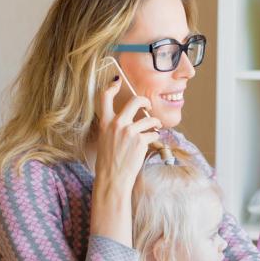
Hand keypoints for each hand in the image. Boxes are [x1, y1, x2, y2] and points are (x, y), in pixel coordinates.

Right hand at [89, 77, 160, 238]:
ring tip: (153, 130)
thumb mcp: (106, 140)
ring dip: (155, 124)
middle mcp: (116, 124)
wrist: (112, 179)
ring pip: (149, 119)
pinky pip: (154, 134)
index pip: (105, 98)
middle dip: (145, 100)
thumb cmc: (109, 162)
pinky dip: (155, 138)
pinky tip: (150, 144)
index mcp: (105, 123)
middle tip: (148, 105)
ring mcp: (129, 132)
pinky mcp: (140, 141)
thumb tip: (132, 119)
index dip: (112, 86)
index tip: (117, 81)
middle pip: (135, 100)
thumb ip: (114, 127)